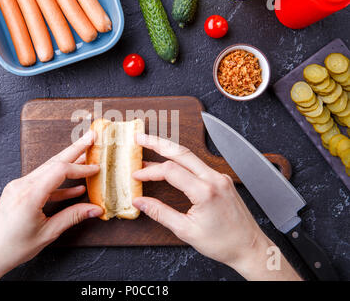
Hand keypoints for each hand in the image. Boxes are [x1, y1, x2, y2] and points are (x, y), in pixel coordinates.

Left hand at [0, 131, 102, 280]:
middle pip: (53, 162)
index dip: (80, 167)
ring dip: (67, 163)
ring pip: (47, 169)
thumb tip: (94, 209)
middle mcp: (21, 185)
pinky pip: (41, 181)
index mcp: (29, 194)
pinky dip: (57, 183)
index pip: (60, 171)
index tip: (96, 168)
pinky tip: (73, 188)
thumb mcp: (47, 233)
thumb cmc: (10, 248)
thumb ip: (72, 217)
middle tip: (90, 136)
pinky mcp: (16, 192)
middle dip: (74, 149)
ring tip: (84, 156)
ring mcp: (17, 187)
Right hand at [132, 134, 301, 280]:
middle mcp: (214, 178)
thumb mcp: (186, 231)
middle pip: (181, 152)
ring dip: (169, 150)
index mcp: (205, 191)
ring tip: (150, 147)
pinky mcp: (222, 179)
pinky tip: (170, 163)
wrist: (250, 247)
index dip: (150, 171)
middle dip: (157, 143)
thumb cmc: (223, 243)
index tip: (137, 175)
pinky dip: (181, 161)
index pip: (170, 171)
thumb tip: (141, 202)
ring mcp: (220, 177)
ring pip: (190, 156)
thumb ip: (160, 213)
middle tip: (140, 138)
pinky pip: (198, 164)